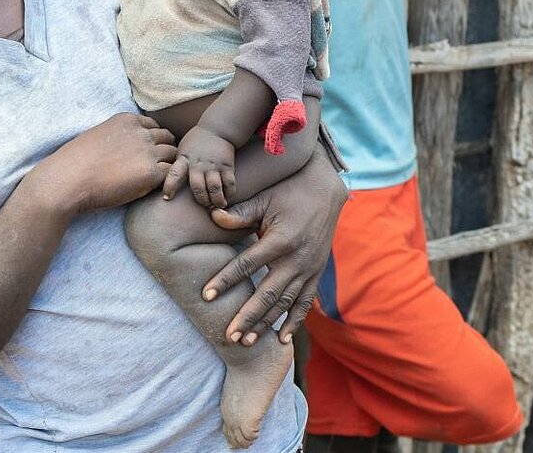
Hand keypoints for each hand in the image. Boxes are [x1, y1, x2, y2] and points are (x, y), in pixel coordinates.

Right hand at [32, 113, 176, 215]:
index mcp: (126, 120)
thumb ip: (119, 137)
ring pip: (173, 155)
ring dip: (167, 166)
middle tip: (156, 168)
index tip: (146, 154)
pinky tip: (156, 190)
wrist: (66, 180)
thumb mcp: (99, 136)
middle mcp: (140, 132)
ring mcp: (147, 151)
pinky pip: (171, 173)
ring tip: (159, 180)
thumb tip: (128, 149)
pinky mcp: (151, 173)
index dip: (153, 140)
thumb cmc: (75, 163)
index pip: (153, 126)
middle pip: (167, 138)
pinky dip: (167, 181)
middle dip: (164, 151)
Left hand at [167, 126, 237, 208]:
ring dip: (216, 200)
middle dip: (201, 200)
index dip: (169, 187)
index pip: (174, 173)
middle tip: (204, 205)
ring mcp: (213, 165)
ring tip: (216, 205)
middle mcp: (198, 164)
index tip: (167, 198)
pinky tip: (226, 197)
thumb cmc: (196, 143)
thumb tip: (167, 182)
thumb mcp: (182, 150)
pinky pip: (229, 184)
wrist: (217, 129)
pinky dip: (229, 194)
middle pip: (198, 187)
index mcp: (184, 160)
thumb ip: (178, 166)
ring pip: (215, 188)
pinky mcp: (227, 166)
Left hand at [202, 156, 347, 344]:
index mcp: (280, 240)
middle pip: (268, 293)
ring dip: (266, 323)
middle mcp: (296, 259)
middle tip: (228, 335)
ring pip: (285, 303)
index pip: (247, 264)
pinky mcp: (316, 273)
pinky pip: (305, 302)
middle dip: (247, 316)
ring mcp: (309, 269)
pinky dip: (294, 321)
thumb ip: (240, 213)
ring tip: (246, 341)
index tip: (206, 295)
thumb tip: (213, 216)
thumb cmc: (289, 192)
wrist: (326, 191)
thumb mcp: (265, 199)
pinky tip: (282, 339)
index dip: (226, 280)